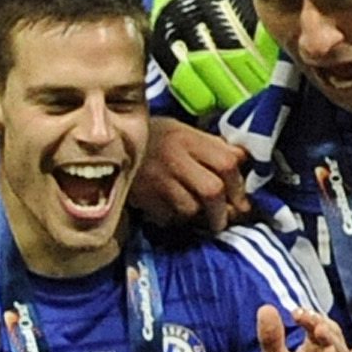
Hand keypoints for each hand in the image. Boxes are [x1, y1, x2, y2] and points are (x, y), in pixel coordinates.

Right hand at [132, 119, 246, 228]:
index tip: (240, 199)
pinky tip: (172, 212)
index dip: (239, 186)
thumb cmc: (153, 137)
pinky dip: (176, 219)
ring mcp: (157, 179)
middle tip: (224, 219)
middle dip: (223, 210)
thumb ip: (213, 146)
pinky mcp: (143, 198)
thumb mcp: (183, 131)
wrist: (108, 142)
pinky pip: (169, 218)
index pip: (227, 163)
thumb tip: (243, 159)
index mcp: (187, 137)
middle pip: (212, 191)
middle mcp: (174, 157)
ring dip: (199, 217)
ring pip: (191, 209)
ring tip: (197, 216)